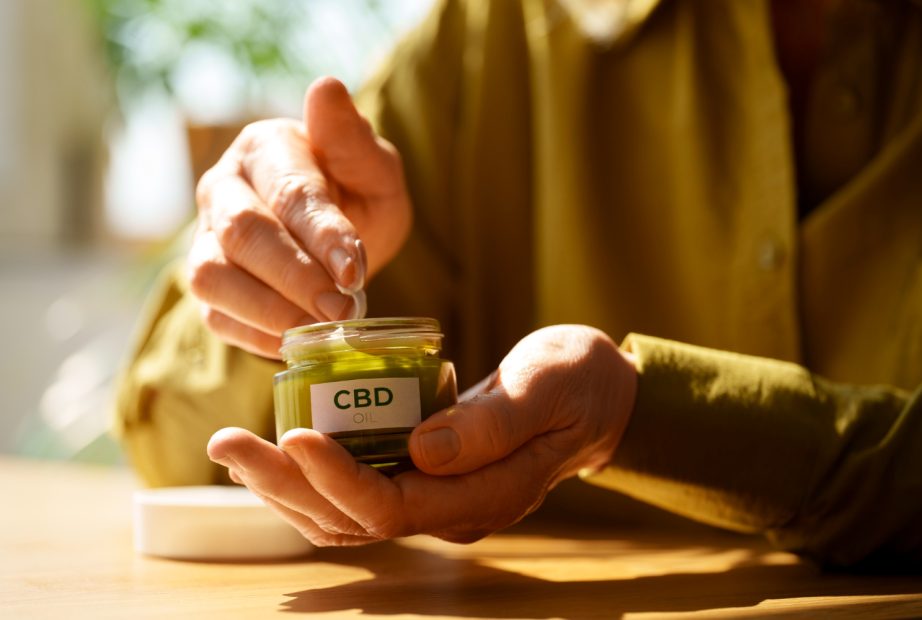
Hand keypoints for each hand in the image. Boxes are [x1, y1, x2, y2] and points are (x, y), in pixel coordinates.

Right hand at [189, 76, 410, 357]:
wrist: (333, 240)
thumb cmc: (355, 197)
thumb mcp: (373, 171)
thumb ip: (353, 140)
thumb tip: (325, 87)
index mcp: (266, 148)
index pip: (289, 191)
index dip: (322, 234)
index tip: (354, 270)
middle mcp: (223, 188)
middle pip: (243, 234)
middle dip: (296, 277)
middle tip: (343, 311)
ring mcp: (205, 237)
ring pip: (213, 276)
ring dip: (270, 310)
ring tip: (323, 331)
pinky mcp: (207, 284)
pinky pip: (216, 315)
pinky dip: (257, 335)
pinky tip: (299, 343)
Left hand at [207, 325, 637, 544]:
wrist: (599, 395)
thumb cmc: (580, 383)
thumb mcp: (547, 387)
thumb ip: (492, 422)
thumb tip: (423, 450)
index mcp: (483, 498)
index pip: (392, 507)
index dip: (336, 478)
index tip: (294, 434)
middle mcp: (451, 511)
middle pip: (351, 519)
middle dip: (284, 484)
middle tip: (225, 443)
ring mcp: (436, 498)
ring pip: (344, 513)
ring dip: (284, 483)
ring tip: (232, 447)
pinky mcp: (424, 475)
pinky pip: (356, 488)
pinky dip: (311, 472)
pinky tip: (281, 442)